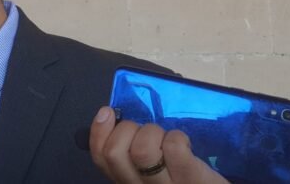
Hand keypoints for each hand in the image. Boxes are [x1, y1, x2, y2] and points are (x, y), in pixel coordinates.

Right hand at [89, 106, 229, 183]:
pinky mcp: (191, 180)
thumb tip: (112, 115)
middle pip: (114, 152)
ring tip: (165, 138)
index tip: (107, 112)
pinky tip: (184, 143)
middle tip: (146, 131)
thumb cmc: (182, 177)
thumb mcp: (153, 168)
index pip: (100, 158)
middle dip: (126, 128)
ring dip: (153, 132)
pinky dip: (176, 136)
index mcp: (128, 181)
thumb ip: (133, 149)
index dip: (98, 131)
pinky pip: (173, 147)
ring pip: (142, 150)